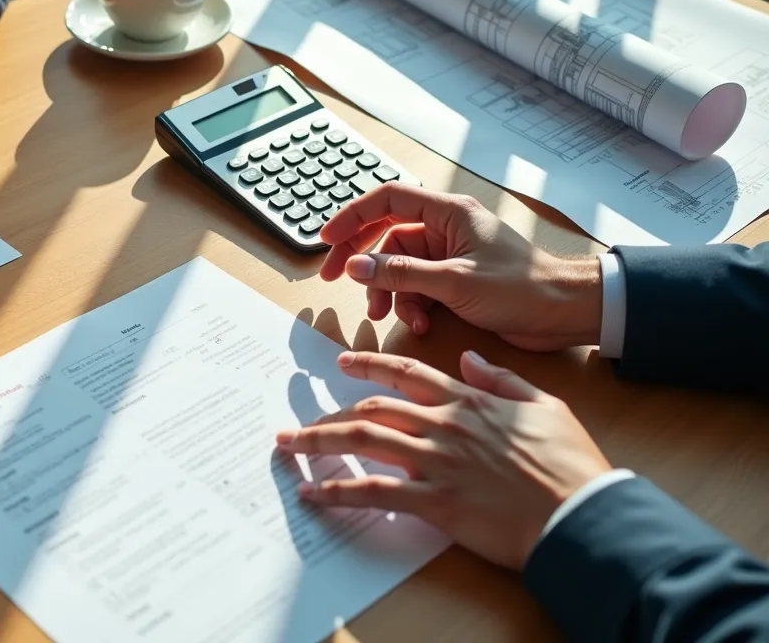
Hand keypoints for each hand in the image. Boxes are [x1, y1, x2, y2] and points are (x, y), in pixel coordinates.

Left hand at [276, 350, 610, 568]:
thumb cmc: (571, 465)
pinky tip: (313, 493)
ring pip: (363, 440)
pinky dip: (337, 491)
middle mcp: (446, 425)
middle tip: (302, 422)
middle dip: (331, 414)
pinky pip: (373, 491)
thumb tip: (471, 359)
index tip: (342, 362)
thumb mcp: (546, 407)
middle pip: (373, 408)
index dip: (371, 365)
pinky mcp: (434, 501)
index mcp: (470, 402)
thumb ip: (502, 381)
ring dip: (319, 442)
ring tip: (289, 446)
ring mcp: (437, 461)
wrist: (582, 513)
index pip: (408, 374)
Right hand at [319, 184, 601, 351]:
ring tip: (391, 317)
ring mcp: (449, 255)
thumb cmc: (521, 288)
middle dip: (361, 261)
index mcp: (447, 213)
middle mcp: (445, 229)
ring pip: (399, 269)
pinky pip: (417, 287)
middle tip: (331, 281)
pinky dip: (411, 305)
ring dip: (390, 293)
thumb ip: (401, 274)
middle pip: (386, 236)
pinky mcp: (455, 280)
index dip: (352, 217)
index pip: (387, 200)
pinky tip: (419, 324)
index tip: (326, 240)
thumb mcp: (454, 282)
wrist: (565, 312)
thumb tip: (354, 267)